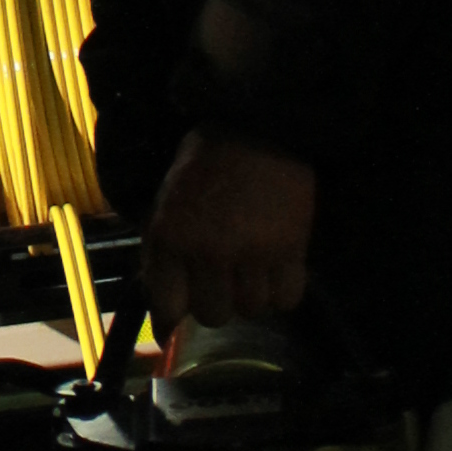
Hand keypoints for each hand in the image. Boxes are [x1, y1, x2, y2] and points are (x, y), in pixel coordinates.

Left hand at [141, 129, 315, 330]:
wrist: (255, 129)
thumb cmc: (202, 168)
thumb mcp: (165, 208)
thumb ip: (160, 260)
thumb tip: (164, 321)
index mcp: (171, 236)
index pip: (168, 307)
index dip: (172, 316)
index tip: (177, 316)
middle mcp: (209, 250)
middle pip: (213, 315)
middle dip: (215, 302)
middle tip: (220, 280)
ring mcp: (252, 251)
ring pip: (252, 309)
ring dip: (249, 296)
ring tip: (249, 270)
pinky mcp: (291, 248)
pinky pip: (287, 298)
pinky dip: (280, 292)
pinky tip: (274, 271)